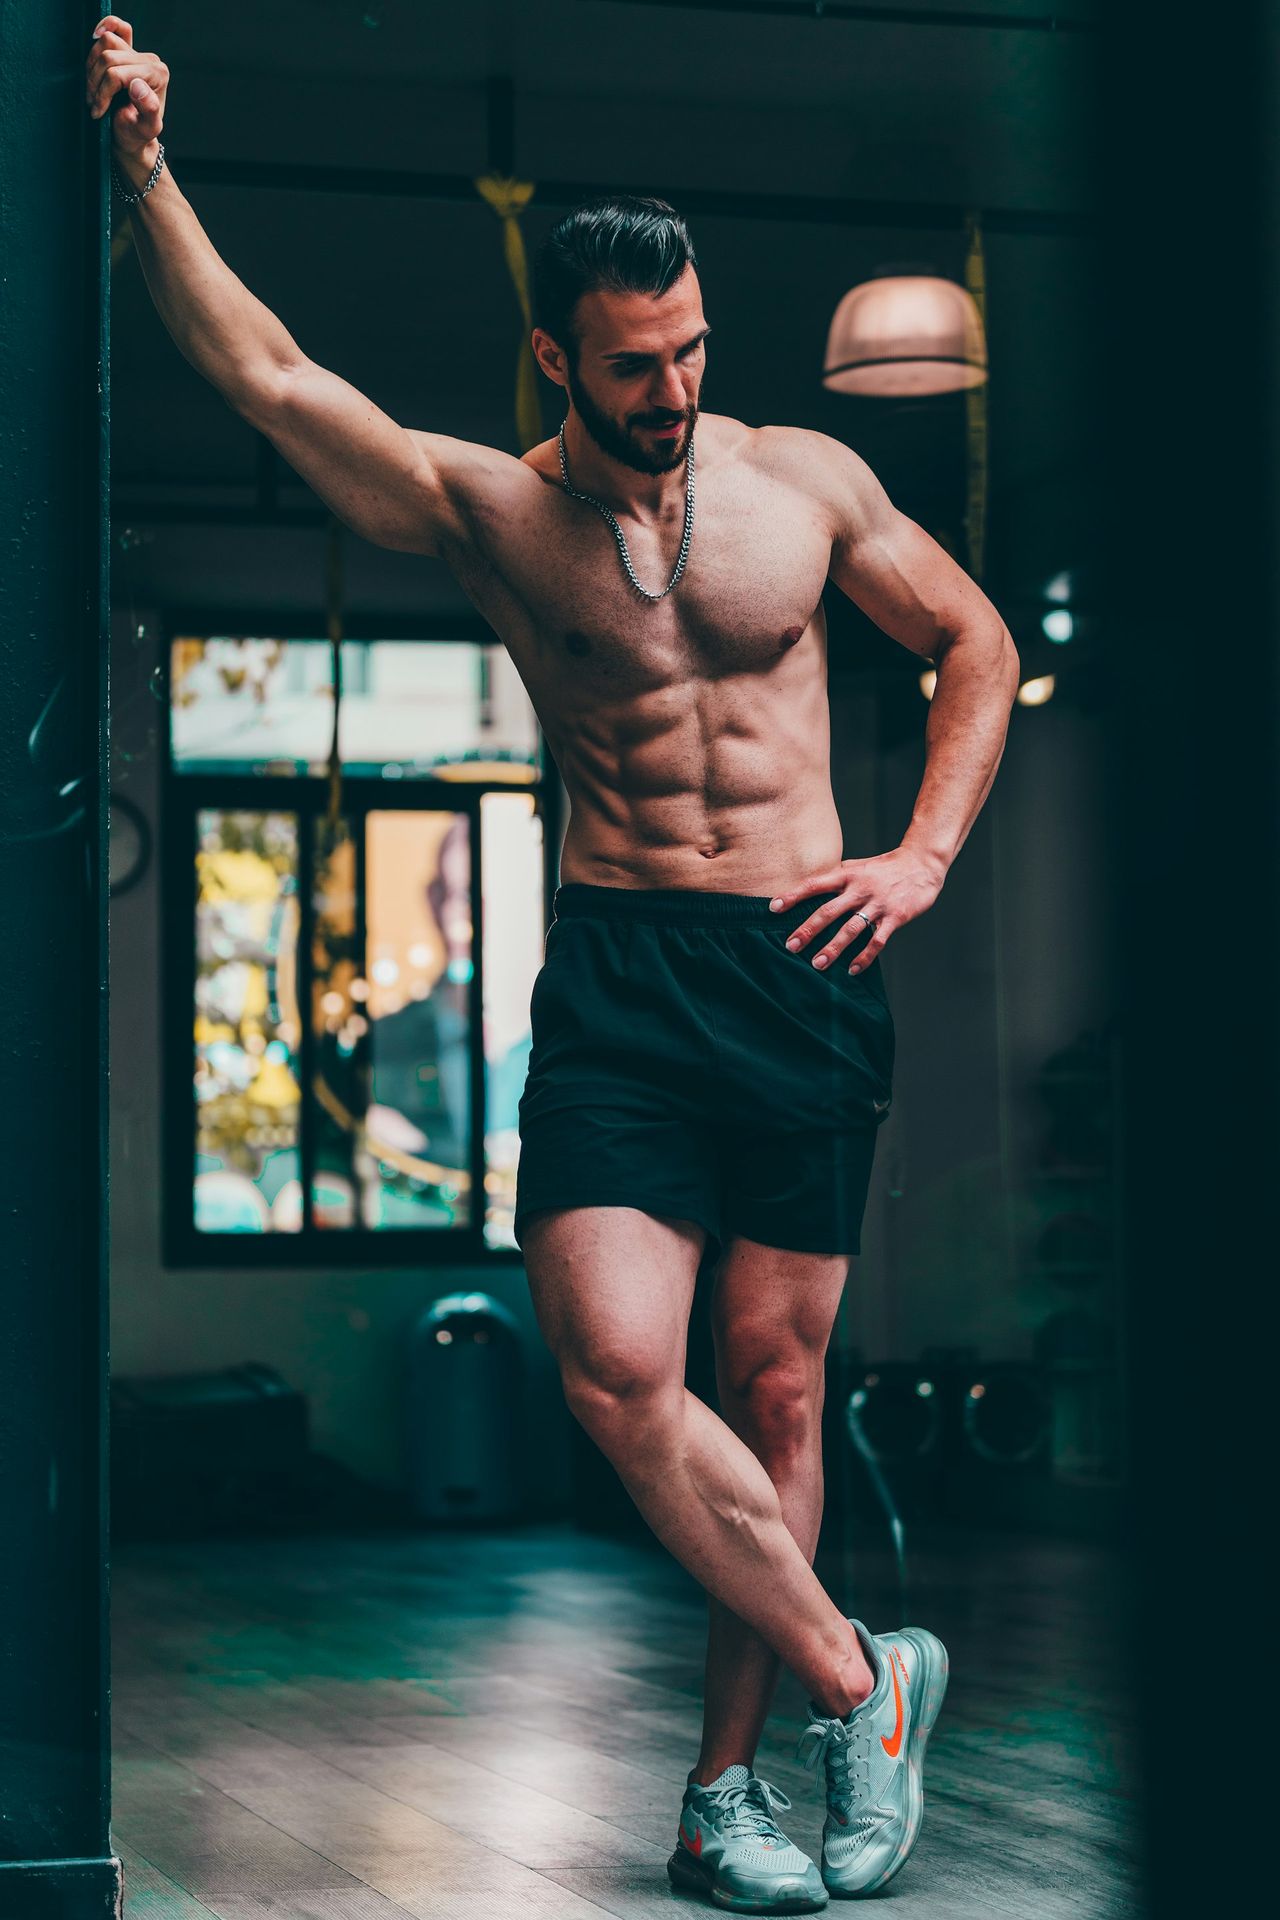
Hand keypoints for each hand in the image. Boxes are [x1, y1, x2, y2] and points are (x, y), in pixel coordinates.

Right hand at [86, 16, 167, 158]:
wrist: (132, 134)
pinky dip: (101, 32)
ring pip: (103, 43)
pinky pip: (115, 27)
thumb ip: (149, 109)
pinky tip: (95, 45)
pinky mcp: (127, 48)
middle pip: (108, 57)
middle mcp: (150, 59)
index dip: (103, 92)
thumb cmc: (137, 133)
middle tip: (95, 105)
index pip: (116, 73)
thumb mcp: (146, 129)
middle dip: (96, 83)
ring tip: (95, 93)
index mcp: (158, 74)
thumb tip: (138, 85)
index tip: (99, 111)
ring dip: (92, 70)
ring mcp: (138, 52)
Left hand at [768, 849, 944, 972]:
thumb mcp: (857, 867)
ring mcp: (878, 904)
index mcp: (847, 875)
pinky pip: (877, 940)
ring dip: (833, 948)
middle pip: (829, 911)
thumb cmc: (884, 868)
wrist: (922, 864)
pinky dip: (865, 957)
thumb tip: (807, 888)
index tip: (773, 908)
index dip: (793, 895)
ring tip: (817, 965)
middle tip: (790, 946)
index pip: (814, 884)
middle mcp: (860, 889)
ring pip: (851, 929)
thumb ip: (835, 878)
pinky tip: (852, 969)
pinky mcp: (895, 917)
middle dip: (808, 930)